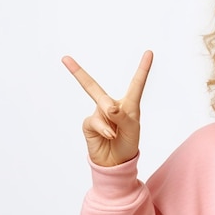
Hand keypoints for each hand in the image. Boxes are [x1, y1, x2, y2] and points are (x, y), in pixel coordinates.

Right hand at [61, 51, 153, 166]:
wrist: (116, 162)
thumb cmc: (128, 143)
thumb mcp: (131, 129)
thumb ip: (122, 116)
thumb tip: (108, 107)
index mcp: (129, 104)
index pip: (136, 83)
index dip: (143, 68)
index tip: (150, 52)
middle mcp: (111, 106)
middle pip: (94, 87)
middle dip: (78, 73)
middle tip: (65, 59)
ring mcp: (98, 114)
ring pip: (101, 107)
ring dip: (111, 120)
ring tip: (115, 132)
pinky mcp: (89, 124)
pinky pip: (95, 121)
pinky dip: (104, 128)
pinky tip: (109, 135)